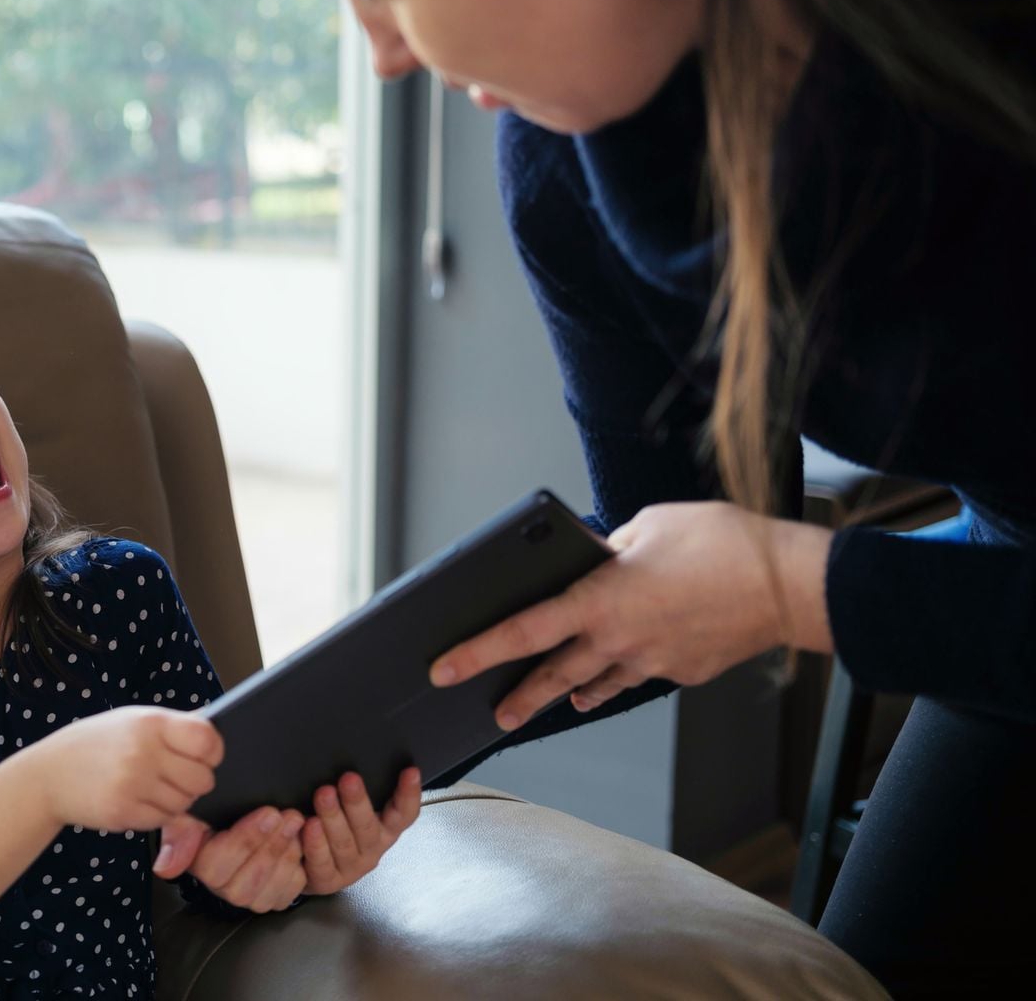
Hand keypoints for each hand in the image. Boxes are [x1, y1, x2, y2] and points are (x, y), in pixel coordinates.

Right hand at [34, 706, 222, 831]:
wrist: (48, 774)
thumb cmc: (97, 744)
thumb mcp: (131, 721)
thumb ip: (171, 728)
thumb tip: (214, 739)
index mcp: (150, 723)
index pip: (207, 740)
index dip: (212, 752)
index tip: (203, 756)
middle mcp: (143, 752)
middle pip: (202, 779)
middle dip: (194, 782)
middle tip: (174, 776)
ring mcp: (133, 784)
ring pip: (184, 804)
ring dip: (174, 800)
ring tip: (149, 787)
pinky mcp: (124, 812)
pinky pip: (162, 820)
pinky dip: (156, 814)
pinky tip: (136, 800)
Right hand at [155, 806, 306, 912]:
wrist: (240, 809)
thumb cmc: (214, 806)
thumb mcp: (192, 807)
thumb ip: (179, 832)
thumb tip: (166, 868)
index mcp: (196, 863)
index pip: (217, 864)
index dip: (246, 840)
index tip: (269, 813)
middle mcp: (219, 887)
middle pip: (244, 882)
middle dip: (271, 845)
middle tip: (289, 816)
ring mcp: (246, 895)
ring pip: (266, 891)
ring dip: (286, 856)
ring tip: (297, 825)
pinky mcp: (270, 897)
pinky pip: (286, 895)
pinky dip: (297, 871)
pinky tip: (301, 845)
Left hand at [300, 768, 420, 894]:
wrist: (306, 866)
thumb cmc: (331, 827)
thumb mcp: (348, 807)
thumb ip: (354, 790)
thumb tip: (350, 757)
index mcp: (384, 830)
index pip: (403, 814)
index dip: (408, 795)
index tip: (410, 771)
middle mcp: (372, 849)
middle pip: (368, 827)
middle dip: (357, 802)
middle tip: (348, 779)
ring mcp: (351, 867)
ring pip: (343, 843)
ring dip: (333, 818)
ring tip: (324, 796)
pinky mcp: (328, 880)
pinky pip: (321, 862)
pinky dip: (314, 843)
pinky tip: (307, 825)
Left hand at [429, 502, 834, 730]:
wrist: (791, 585)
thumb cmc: (724, 544)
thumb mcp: (652, 524)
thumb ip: (613, 546)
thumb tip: (596, 559)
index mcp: (599, 599)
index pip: (522, 631)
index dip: (476, 651)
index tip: (443, 669)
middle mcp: (618, 639)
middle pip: (551, 674)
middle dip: (517, 696)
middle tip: (492, 711)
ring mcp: (651, 661)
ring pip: (595, 683)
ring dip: (566, 691)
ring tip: (545, 700)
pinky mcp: (682, 671)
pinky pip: (638, 676)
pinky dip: (620, 676)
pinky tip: (611, 676)